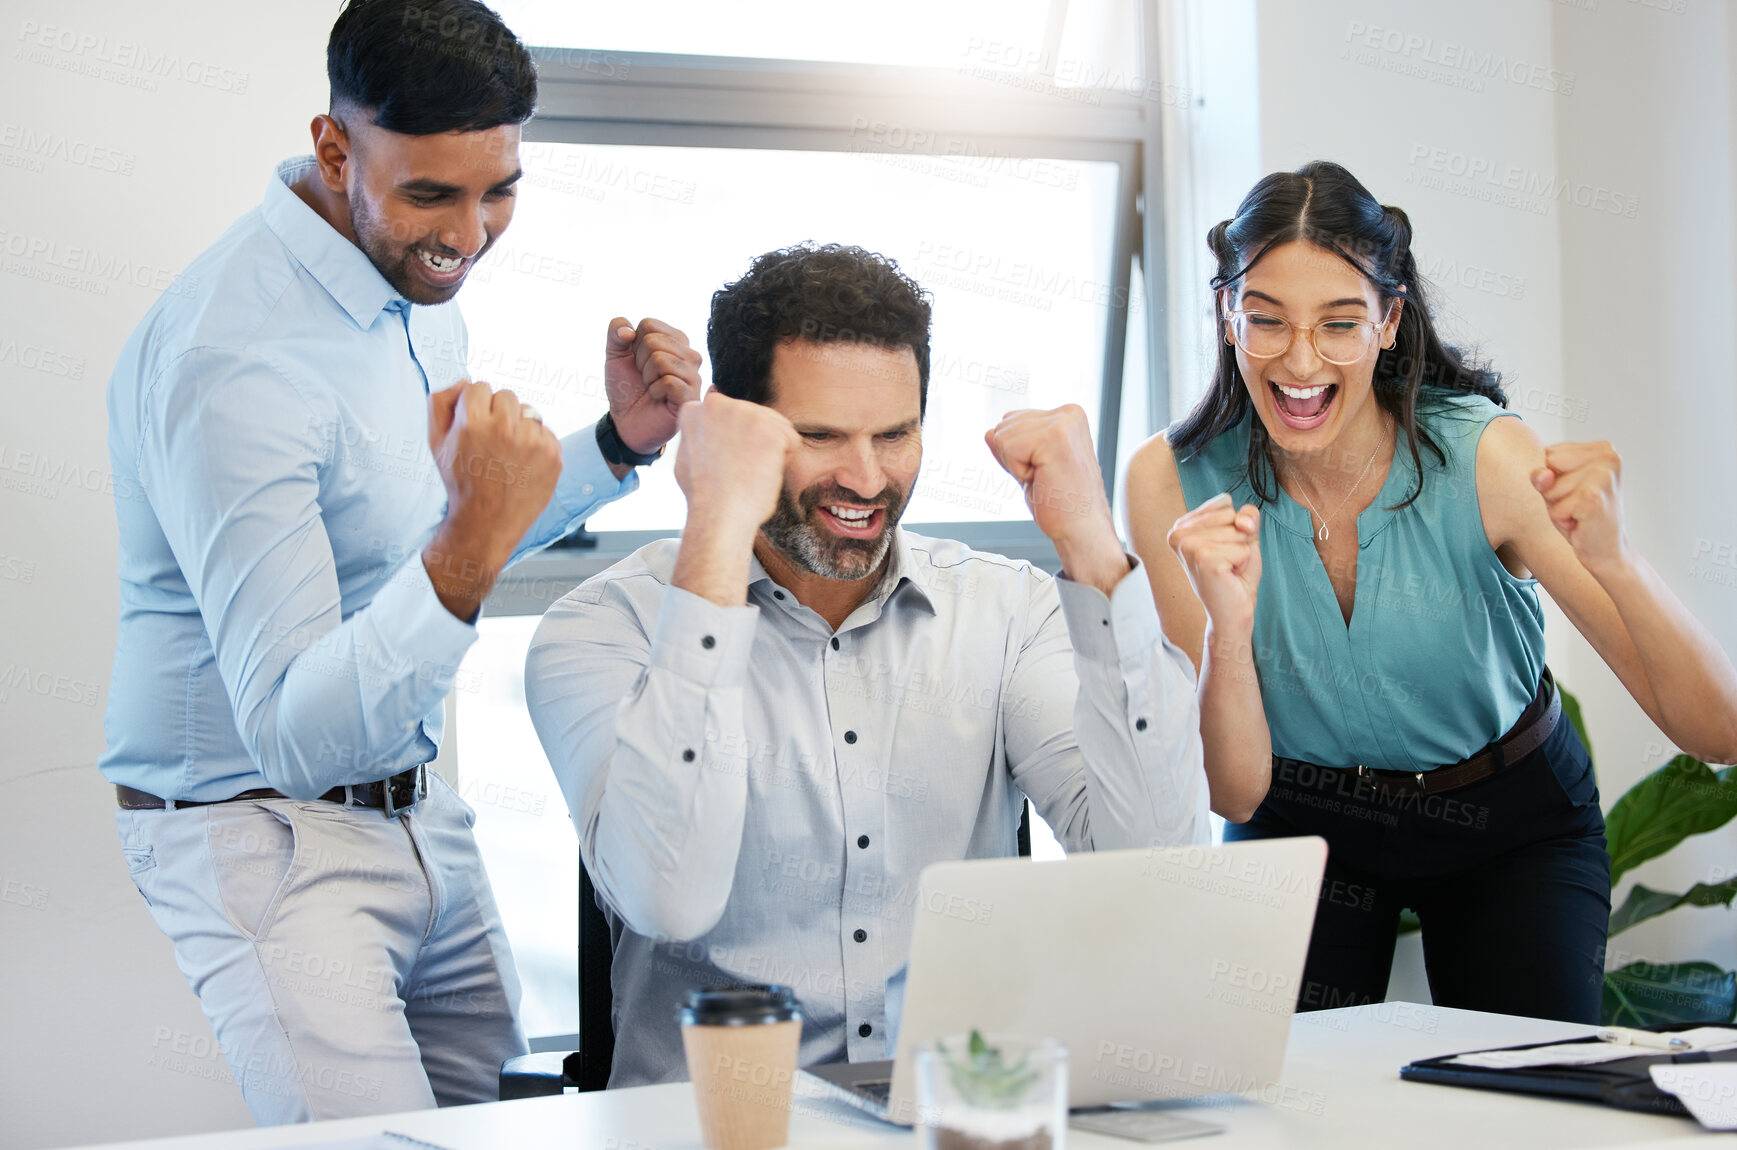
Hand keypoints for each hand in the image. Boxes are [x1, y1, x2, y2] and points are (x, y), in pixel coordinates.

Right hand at [422, 379, 562, 616]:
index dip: (475, 406)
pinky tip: (523, 465)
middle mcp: (505, 428)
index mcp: (472, 422)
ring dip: (519, 428)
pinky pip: (545, 432)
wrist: (486, 524)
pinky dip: (536, 444)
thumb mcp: (436, 443)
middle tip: (491, 443)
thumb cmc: (459, 482)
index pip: (480, 386)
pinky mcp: (553, 454)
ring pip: (528, 412)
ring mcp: (533, 441)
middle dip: (498, 414)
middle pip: (506, 396)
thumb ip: (442, 402)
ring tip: (507, 456)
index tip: (474, 427)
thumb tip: (465, 380)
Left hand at [604, 317, 703, 454]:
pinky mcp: (692, 395)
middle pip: (653, 341)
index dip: (634, 344)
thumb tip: (627, 330)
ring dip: (647, 377)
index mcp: (675, 340)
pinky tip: (659, 398)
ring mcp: (693, 375)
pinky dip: (654, 390)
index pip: (648, 325)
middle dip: (640, 362)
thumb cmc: (626, 387)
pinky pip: (668, 381)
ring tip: (652, 387)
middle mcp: (689, 355)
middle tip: (645, 378)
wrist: (627, 421)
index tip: (638, 362)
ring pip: (661, 360)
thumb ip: (616, 332)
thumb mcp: (615, 355)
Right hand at [670, 391, 801, 605]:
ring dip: (770, 448)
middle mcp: (716, 404)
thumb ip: (698, 437)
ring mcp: (743, 412)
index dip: (733, 441)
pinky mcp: (768, 426)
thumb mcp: (686, 458)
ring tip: (752, 472)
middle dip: (754, 441)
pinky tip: (765, 472)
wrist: (719, 515)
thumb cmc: (704, 497)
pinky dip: (786, 457)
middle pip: (752, 416)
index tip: (727, 461)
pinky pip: (791, 438)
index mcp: (694, 411)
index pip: (727, 414)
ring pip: (774, 425)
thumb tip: (702, 426)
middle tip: (741, 470)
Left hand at [986, 405, 1127, 594]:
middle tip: (1045, 478)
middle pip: (1004, 425)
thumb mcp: (1030, 467)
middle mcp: (1069, 413)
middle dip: (1014, 458)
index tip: (1043, 471)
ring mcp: (1064, 423)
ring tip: (1046, 479)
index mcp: (1067, 415)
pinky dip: (1018, 471)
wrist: (1082, 530)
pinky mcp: (1055, 437)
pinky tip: (1044, 480)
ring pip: (1003, 436)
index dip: (1016, 453)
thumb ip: (1012, 447)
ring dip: (1017, 466)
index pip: (1011, 420)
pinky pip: (1008, 448)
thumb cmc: (1061, 504)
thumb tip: (989, 432)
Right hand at [1167, 493, 1260, 634]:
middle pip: (1231, 514)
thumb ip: (1247, 517)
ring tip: (1227, 570)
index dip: (1235, 526)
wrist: (1231, 613)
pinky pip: (1243, 547)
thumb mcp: (1244, 537)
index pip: (1224, 502)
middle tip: (1227, 563)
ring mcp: (1189, 547)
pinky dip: (1244, 563)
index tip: (1223, 550)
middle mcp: (1178, 534)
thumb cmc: (1235, 576)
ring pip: (1238, 530)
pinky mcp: (1204, 560)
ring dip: (1241, 552)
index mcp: (1181, 526)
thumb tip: (1244, 521)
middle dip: (1239, 539)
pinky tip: (1229, 576)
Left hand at [1531, 441, 1629, 572]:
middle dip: (1554, 490)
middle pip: (1548, 465)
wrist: (1608, 550)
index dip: (1554, 477)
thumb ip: (1543, 475)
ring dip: (1558, 506)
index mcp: (1603, 448)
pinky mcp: (1594, 498)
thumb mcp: (1556, 489)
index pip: (1550, 453)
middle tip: (1577, 503)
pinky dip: (1562, 519)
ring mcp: (1603, 476)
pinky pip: (1555, 508)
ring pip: (1550, 488)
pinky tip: (1581, 522)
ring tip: (1580, 512)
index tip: (1575, 491)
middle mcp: (1608, 457)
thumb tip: (1542, 474)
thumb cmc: (1580, 516)